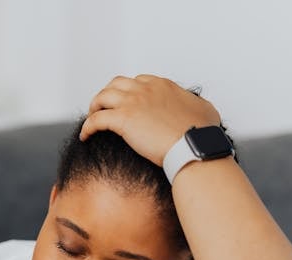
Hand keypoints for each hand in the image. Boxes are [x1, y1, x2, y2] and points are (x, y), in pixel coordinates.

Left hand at [80, 74, 221, 165]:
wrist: (193, 147)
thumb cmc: (201, 133)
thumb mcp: (205, 110)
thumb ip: (197, 104)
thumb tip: (199, 107)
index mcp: (163, 85)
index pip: (139, 80)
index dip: (130, 91)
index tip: (127, 102)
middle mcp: (145, 89)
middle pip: (117, 84)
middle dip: (108, 94)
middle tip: (105, 107)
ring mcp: (132, 103)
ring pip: (102, 97)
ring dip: (95, 106)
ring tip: (92, 118)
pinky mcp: (122, 120)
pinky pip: (96, 120)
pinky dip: (87, 127)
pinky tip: (85, 136)